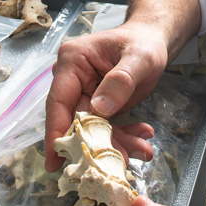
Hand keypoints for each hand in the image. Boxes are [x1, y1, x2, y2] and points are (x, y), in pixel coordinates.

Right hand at [44, 23, 167, 171]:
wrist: (151, 42)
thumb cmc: (143, 43)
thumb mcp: (139, 58)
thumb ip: (121, 80)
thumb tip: (100, 108)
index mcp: (73, 61)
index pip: (59, 101)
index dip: (56, 131)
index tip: (54, 160)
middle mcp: (72, 80)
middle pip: (75, 121)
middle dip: (97, 144)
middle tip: (119, 163)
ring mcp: (84, 94)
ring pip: (92, 130)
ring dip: (115, 144)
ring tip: (141, 151)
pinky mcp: (97, 107)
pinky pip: (104, 129)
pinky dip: (122, 138)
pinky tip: (141, 139)